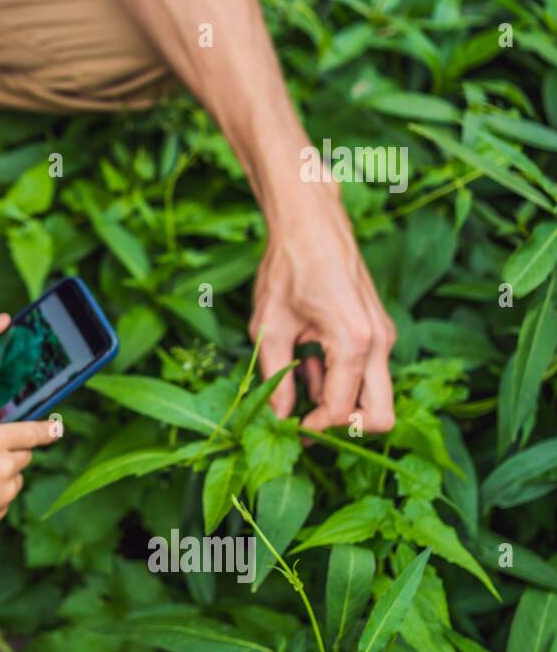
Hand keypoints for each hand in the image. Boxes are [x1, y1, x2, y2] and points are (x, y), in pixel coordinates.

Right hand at [0, 400, 59, 542]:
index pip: (29, 432)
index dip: (46, 429)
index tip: (58, 428)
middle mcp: (4, 466)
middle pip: (24, 453)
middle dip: (9, 450)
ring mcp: (5, 491)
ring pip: (15, 475)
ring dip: (3, 472)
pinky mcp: (2, 510)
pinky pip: (6, 495)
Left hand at [250, 191, 396, 432]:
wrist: (311, 224)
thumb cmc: (288, 269)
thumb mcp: (269, 329)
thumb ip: (276, 379)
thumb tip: (280, 417)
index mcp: (354, 343)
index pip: (342, 410)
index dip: (314, 427)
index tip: (290, 427)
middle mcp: (378, 342)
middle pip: (380, 414)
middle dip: (343, 428)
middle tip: (305, 424)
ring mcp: (382, 336)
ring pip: (374, 395)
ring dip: (338, 402)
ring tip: (296, 389)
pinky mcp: (376, 331)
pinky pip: (365, 371)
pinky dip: (340, 380)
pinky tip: (306, 369)